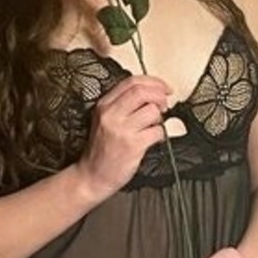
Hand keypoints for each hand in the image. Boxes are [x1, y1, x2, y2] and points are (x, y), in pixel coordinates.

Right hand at [76, 74, 171, 196]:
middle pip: (143, 91)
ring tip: (152, 126)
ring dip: (159, 118)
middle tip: (165, 104)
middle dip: (160, 95)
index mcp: (104, 105)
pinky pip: (157, 131)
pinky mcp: (133, 145)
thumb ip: (122, 104)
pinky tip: (152, 139)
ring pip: (153, 111)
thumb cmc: (101, 150)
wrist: (92, 176)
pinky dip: (160, 134)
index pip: (132, 82)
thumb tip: (151, 93)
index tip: (164, 87)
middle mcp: (111, 115)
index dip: (153, 82)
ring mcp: (122, 130)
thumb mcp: (104, 120)